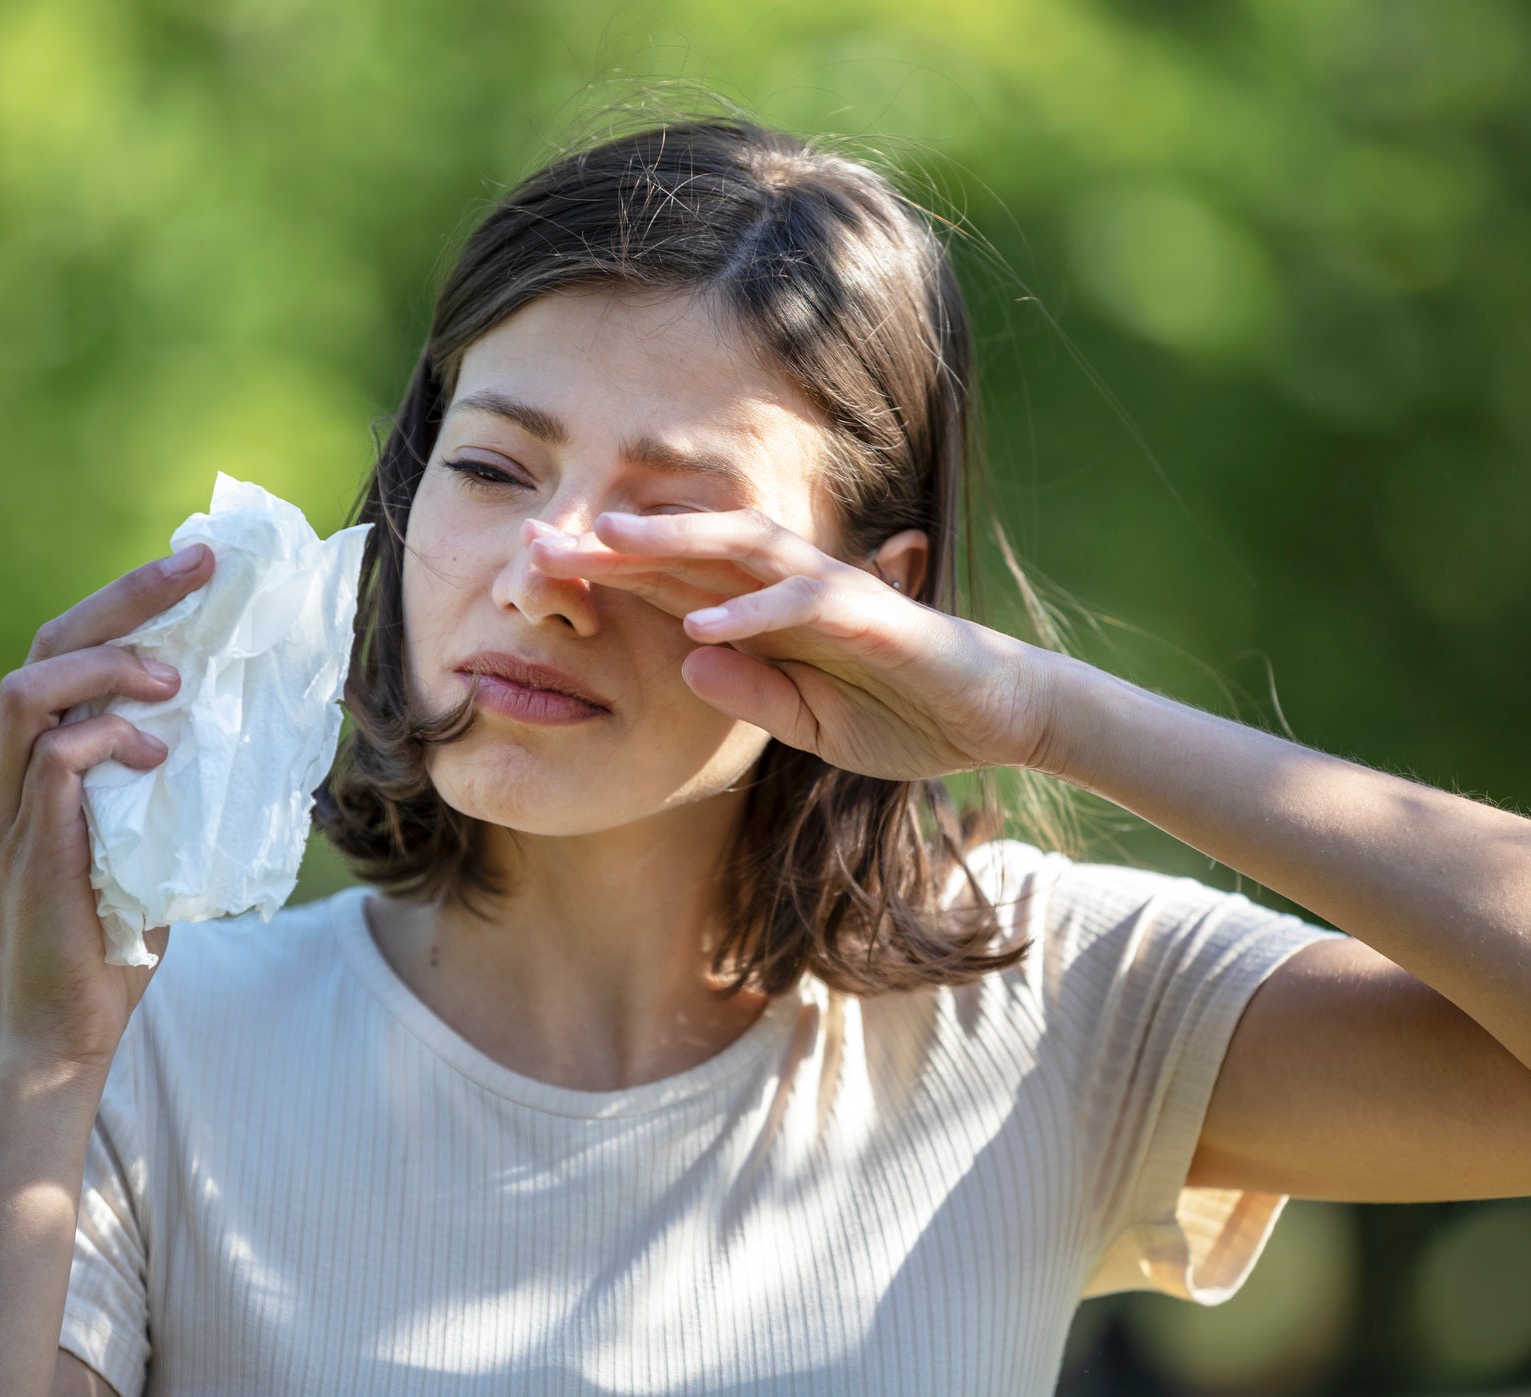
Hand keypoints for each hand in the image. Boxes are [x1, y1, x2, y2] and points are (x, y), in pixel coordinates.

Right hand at [0, 544, 214, 1070]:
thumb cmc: (119, 934)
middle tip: (196, 567)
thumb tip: (259, 720)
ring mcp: (11, 802)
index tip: (196, 563)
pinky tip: (158, 754)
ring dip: (109, 668)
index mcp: (38, 754)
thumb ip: (182, 775)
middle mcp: (10, 765)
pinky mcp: (28, 842)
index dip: (129, 599)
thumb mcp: (161, 831)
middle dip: (125, 597)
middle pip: (47, 642)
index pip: (72, 647)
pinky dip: (109, 740)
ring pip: (30, 687)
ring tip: (173, 680)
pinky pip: (54, 758)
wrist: (71, 1027)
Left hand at [526, 510, 1057, 780]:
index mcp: (765, 615)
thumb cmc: (904, 716)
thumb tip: (690, 660)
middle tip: (533, 539)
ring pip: (740, 547)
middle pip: (688, 551)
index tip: (532, 568)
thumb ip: (750, 692)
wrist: (998, 721)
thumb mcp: (809, 724)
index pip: (672, 583)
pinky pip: (803, 604)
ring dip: (672, 540)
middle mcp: (788, 589)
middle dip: (612, 545)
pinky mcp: (870, 617)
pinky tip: (703, 620)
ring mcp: (829, 594)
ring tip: (606, 541)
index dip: (605, 574)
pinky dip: (752, 610)